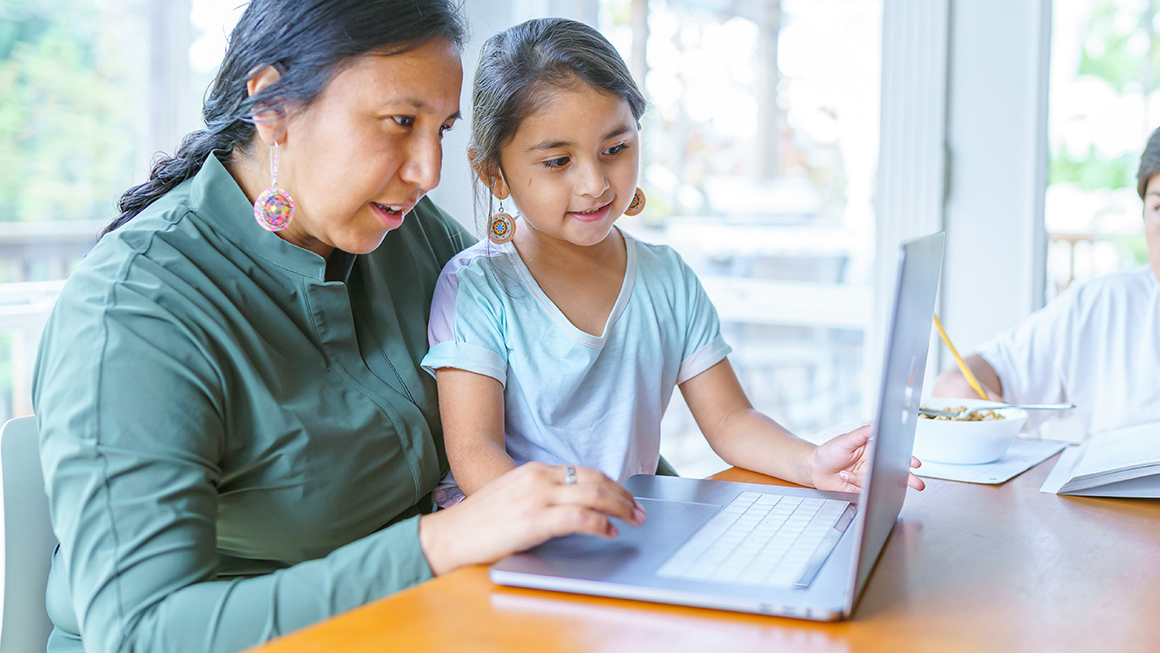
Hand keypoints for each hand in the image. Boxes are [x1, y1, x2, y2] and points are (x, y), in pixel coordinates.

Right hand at [417, 462, 646, 575]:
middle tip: (638, 509)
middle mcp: (538, 477)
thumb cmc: (477, 523)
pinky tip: (610, 532)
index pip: (583, 471)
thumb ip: (539, 495)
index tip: (623, 496)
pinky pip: (580, 517)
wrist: (448, 537)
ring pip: (593, 494)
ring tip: (633, 519)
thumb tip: (570, 507)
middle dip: (622, 494)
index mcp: (533, 470)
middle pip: (594, 479)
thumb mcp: (512, 496)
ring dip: (620, 507)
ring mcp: (537, 497)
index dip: (609, 484)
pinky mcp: (535, 520)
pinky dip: (601, 524)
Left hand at [807, 424, 925, 492]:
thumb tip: (876, 424)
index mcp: (872, 452)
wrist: (814, 469)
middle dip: (907, 479)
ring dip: (860, 480)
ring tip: (845, 474)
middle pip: (894, 474)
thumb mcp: (845, 440)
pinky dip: (854, 486)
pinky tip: (844, 479)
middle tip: (917, 484)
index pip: (893, 455)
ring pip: (877, 484)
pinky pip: (866, 492)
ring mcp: (867, 479)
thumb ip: (862, 433)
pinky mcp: (860, 491)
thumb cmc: (828, 452)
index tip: (915, 463)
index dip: (906, 460)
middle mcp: (872, 466)